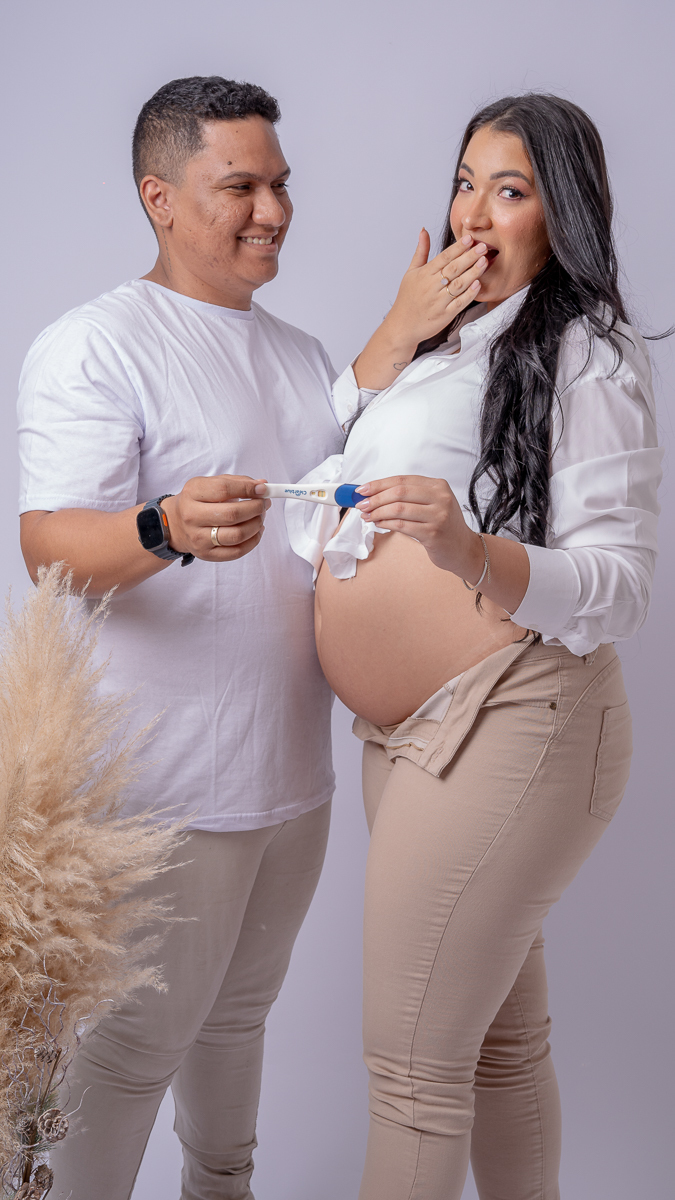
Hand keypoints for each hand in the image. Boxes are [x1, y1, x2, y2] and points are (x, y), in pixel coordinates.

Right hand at [162, 475, 270, 561]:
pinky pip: (237, 552)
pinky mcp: (206, 554)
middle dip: (256, 508)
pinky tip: (256, 531)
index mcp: (192, 493)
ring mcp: (198, 538)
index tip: (263, 489)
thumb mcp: (210, 484)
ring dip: (256, 524)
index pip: (224, 490)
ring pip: (237, 535)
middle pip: (232, 514)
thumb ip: (237, 483)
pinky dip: (253, 541)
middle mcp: (192, 516)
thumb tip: (263, 486)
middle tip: (264, 504)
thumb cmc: (197, 501)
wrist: (175, 524)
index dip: (248, 489)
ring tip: (260, 517)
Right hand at [352, 232, 488, 389]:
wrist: (401, 327)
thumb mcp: (411, 273)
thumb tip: (424, 230)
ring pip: (458, 284)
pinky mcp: (444, 316)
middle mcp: (431, 287)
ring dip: (473, 272)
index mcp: (424, 274)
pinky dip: (469, 294)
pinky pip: (459, 303)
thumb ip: (421, 251)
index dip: (457, 247)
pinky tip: (478, 284)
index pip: (443, 257)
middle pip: (453, 268)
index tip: (469, 238)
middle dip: (469, 256)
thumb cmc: (407, 299)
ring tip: (484, 261)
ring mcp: (438, 302)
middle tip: (483, 246)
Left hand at [355, 475, 530, 612]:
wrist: (463, 549)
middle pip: (399, 492)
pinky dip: (385, 524)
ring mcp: (438, 515)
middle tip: (361, 504)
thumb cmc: (443, 526)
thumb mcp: (431, 504)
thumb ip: (409, 497)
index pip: (402, 480)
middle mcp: (440, 498)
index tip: (362, 489)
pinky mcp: (433, 533)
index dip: (379, 484)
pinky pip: (402, 525)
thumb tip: (374, 494)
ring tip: (367, 516)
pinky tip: (378, 524)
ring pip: (398, 509)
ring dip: (377, 512)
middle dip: (375, 498)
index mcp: (438, 486)